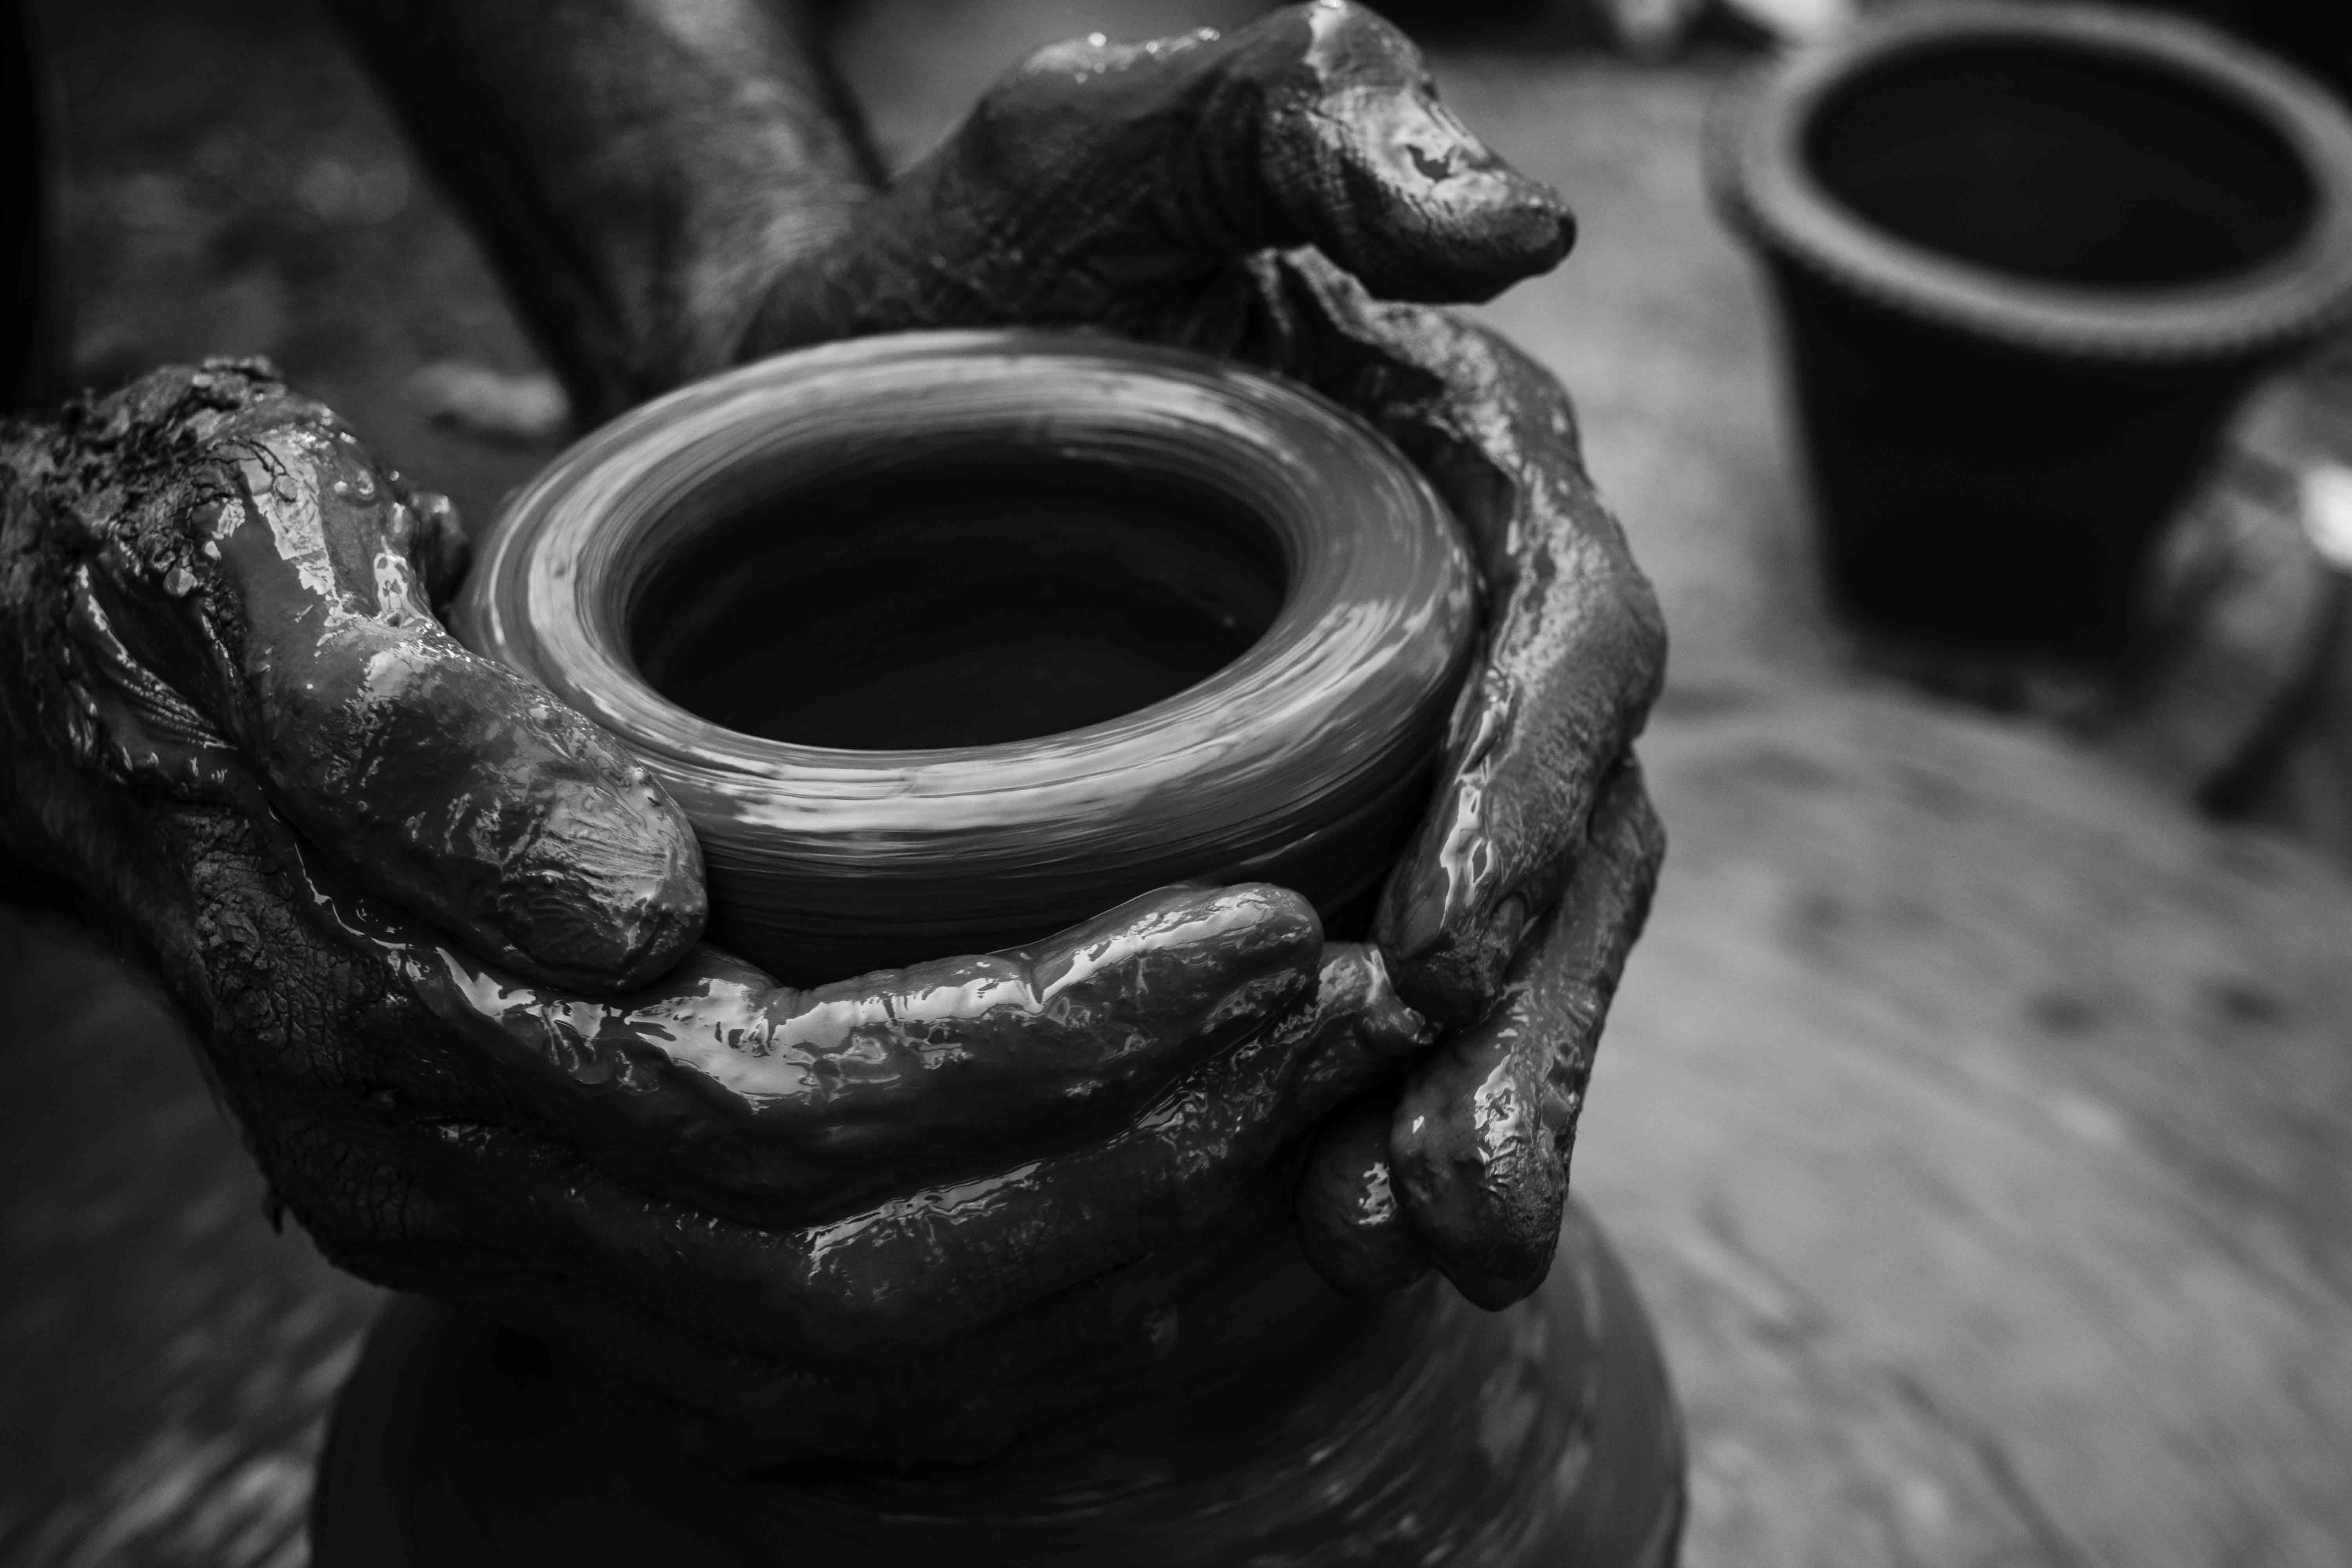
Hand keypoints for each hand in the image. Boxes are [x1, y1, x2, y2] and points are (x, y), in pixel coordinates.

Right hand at [0, 362, 1429, 1464]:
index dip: (1046, 1045)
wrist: (85, 688)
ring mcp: (509, 1238)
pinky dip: (1029, 1271)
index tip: (1262, 924)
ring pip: (868, 1353)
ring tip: (1305, 1081)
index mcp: (400, 1021)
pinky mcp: (560, 1233)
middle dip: (1134, 1160)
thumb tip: (635, 903)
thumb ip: (419, 737)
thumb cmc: (194, 585)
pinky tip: (1173, 1159)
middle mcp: (458, 1182)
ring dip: (1115, 1228)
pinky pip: (834, 1338)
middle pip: (858, 1286)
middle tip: (1340, 1011)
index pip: (781, 1110)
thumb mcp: (262, 566)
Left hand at [743, 1, 1668, 1307]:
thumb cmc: (979, 258)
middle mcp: (1455, 639)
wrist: (829, 386)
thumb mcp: (1112, 137)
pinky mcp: (1272, 855)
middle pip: (1561, 850)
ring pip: (1481, 960)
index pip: (1562, 649)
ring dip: (1457, 1114)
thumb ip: (1302, 112)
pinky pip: (1349, 1002)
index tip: (1438, 954)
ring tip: (1397, 1252)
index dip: (1530, 803)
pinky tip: (1308, 1230)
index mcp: (1465, 484)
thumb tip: (1517, 228)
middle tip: (1448, 1209)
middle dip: (1524, 1030)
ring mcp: (1374, 764)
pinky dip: (1339, 1118)